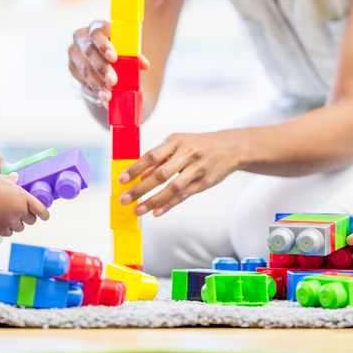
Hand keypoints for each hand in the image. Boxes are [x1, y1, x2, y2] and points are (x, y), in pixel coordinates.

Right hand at [0, 173, 49, 236]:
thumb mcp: (2, 179)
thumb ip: (12, 180)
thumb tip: (16, 177)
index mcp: (23, 197)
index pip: (41, 209)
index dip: (45, 214)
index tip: (45, 216)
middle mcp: (19, 210)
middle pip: (31, 220)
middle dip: (27, 217)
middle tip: (20, 213)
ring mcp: (10, 221)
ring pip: (20, 227)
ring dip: (16, 224)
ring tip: (8, 216)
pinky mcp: (0, 229)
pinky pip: (9, 232)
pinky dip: (7, 229)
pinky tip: (1, 222)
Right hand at [68, 19, 148, 104]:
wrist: (102, 55)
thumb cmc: (117, 48)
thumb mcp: (125, 48)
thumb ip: (133, 55)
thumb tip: (144, 65)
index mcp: (97, 27)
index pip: (97, 33)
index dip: (104, 46)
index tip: (114, 58)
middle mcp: (82, 37)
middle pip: (89, 52)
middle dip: (102, 68)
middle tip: (113, 81)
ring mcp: (74, 52)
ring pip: (84, 69)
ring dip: (97, 84)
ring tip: (108, 96)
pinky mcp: (71, 66)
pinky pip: (81, 79)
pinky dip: (93, 90)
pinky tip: (102, 98)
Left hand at [118, 131, 240, 217]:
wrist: (229, 148)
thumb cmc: (198, 145)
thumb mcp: (179, 144)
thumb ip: (160, 159)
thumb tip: (140, 176)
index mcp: (177, 141)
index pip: (152, 155)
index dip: (136, 168)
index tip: (122, 180)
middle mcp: (188, 153)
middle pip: (161, 174)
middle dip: (141, 188)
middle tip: (125, 199)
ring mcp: (197, 169)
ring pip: (172, 188)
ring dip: (153, 200)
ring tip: (138, 210)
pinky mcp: (205, 182)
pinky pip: (184, 195)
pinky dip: (169, 204)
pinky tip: (157, 212)